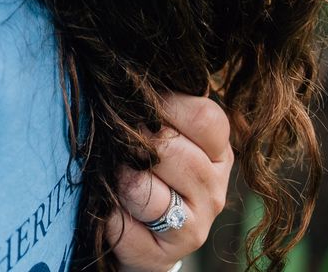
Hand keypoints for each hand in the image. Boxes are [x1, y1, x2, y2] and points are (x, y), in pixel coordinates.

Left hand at [109, 93, 233, 270]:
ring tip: (113, 175)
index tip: (136, 106)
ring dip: (117, 178)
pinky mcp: (173, 249)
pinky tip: (110, 208)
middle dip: (132, 142)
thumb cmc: (141, 164)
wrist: (137, 227)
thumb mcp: (156, 129)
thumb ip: (152, 106)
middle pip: (170, 151)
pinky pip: (127, 227)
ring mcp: (199, 220)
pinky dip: (110, 213)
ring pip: (144, 188)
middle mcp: (215, 185)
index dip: (162, 105)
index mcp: (217, 148)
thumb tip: (124, 77)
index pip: (204, 117)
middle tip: (116, 143)